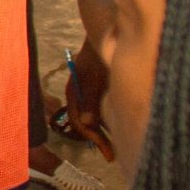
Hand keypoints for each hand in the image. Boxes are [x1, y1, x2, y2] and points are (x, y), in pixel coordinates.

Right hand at [60, 42, 114, 159]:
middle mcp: (78, 95)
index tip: (108, 152)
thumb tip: (88, 124)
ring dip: (101, 132)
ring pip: (91, 119)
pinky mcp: (97, 90)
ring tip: (114, 146)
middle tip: (111, 155)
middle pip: (84, 124)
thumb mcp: (94, 78)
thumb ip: (90, 100)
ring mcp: (87, 92)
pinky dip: (105, 122)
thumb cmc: (99, 55)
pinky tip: (116, 127)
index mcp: (73, 92)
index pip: (79, 122)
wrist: (107, 34)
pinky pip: (97, 111)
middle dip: (97, 140)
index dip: (93, 138)